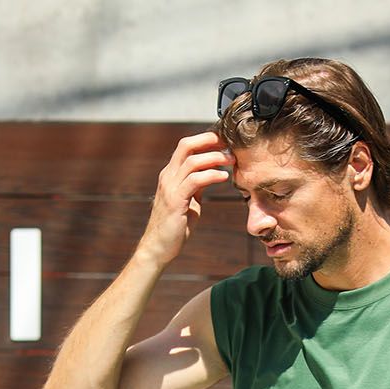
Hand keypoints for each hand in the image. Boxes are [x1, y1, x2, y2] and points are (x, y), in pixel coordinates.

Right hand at [138, 131, 233, 269]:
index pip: (186, 147)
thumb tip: (211, 174)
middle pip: (186, 145)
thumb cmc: (174, 227)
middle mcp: (168, 176)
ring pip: (192, 161)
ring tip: (231, 160)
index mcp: (170, 175)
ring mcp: (170, 187)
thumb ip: (197, 186)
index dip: (204, 140)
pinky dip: (212, 175)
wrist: (158, 248)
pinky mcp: (175, 200)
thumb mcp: (189, 201)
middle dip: (209, 140)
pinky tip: (224, 177)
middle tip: (229, 143)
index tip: (223, 142)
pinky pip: (195, 180)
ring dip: (215, 157)